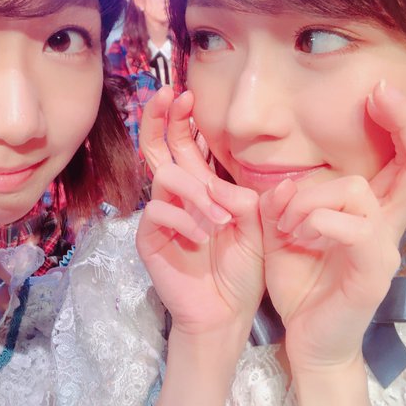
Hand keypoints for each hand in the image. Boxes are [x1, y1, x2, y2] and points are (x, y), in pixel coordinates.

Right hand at [136, 87, 264, 339]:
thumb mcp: (255, 227)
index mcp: (202, 188)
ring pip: (164, 176)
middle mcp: (178, 196)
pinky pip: (158, 211)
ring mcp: (162, 216)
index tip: (186, 93)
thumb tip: (226, 182)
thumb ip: (243, 197)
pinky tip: (203, 237)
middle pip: (156, 148)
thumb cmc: (241, 269)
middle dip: (159, 118)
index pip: (184, 144)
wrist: (226, 311)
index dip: (180, 119)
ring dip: (196, 192)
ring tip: (221, 219)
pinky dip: (185, 219)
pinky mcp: (150, 238)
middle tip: (167, 95)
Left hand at [259, 82, 405, 371]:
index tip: (378, 91)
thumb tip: (284, 182)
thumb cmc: (301, 282)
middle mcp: (385, 226)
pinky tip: (295, 236)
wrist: (307, 337)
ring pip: (358, 189)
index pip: (403, 160)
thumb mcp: (284, 232)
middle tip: (381, 92)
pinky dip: (317, 220)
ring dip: (309, 196)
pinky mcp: (371, 274)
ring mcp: (383, 249)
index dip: (401, 121)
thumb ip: (285, 202)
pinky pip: (353, 227)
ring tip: (286, 224)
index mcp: (368, 212)